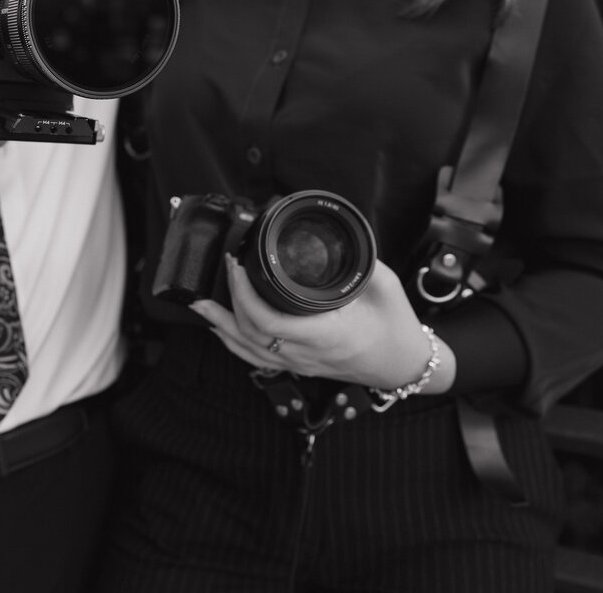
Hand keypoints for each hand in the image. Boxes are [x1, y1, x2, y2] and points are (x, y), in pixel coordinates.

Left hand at [191, 256, 454, 393]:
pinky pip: (256, 359)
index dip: (243, 293)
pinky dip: (233, 342)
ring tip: (199, 303)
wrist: (403, 364)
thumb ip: (359, 261)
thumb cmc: (396, 326)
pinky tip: (219, 329)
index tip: (236, 264)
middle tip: (223, 268)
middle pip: (251, 333)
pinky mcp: (298, 366)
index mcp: (325, 333)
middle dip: (228, 301)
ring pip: (248, 350)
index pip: (269, 319)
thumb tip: (339, 236)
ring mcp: (299, 364)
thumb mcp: (384, 284)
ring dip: (220, 325)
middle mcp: (306, 353)